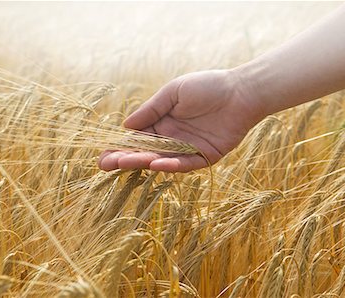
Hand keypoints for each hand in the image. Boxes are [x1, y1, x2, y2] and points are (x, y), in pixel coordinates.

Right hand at [98, 70, 264, 171]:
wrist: (241, 90)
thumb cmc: (207, 86)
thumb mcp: (173, 93)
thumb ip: (151, 110)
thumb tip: (125, 125)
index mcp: (162, 123)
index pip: (137, 139)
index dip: (120, 147)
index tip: (103, 156)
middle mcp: (172, 139)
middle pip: (145, 152)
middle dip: (125, 158)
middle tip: (106, 165)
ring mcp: (188, 149)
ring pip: (162, 160)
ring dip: (144, 162)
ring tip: (125, 162)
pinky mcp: (205, 156)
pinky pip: (186, 163)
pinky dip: (172, 165)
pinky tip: (156, 164)